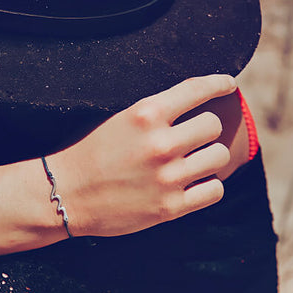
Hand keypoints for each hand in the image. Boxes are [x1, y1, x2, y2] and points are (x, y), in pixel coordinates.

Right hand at [49, 74, 236, 236]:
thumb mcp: (117, 119)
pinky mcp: (169, 207)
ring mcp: (167, 177)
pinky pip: (214, 191)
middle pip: (213, 125)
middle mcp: (160, 143)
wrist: (63, 195)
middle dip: (206, 129)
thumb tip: (192, 103)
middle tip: (195, 136)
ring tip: (195, 161)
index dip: (219, 84)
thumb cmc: (87, 153)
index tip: (229, 85)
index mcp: (145, 114)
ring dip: (209, 157)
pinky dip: (208, 186)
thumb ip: (153, 112)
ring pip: (218, 157)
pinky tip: (195, 184)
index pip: (198, 89)